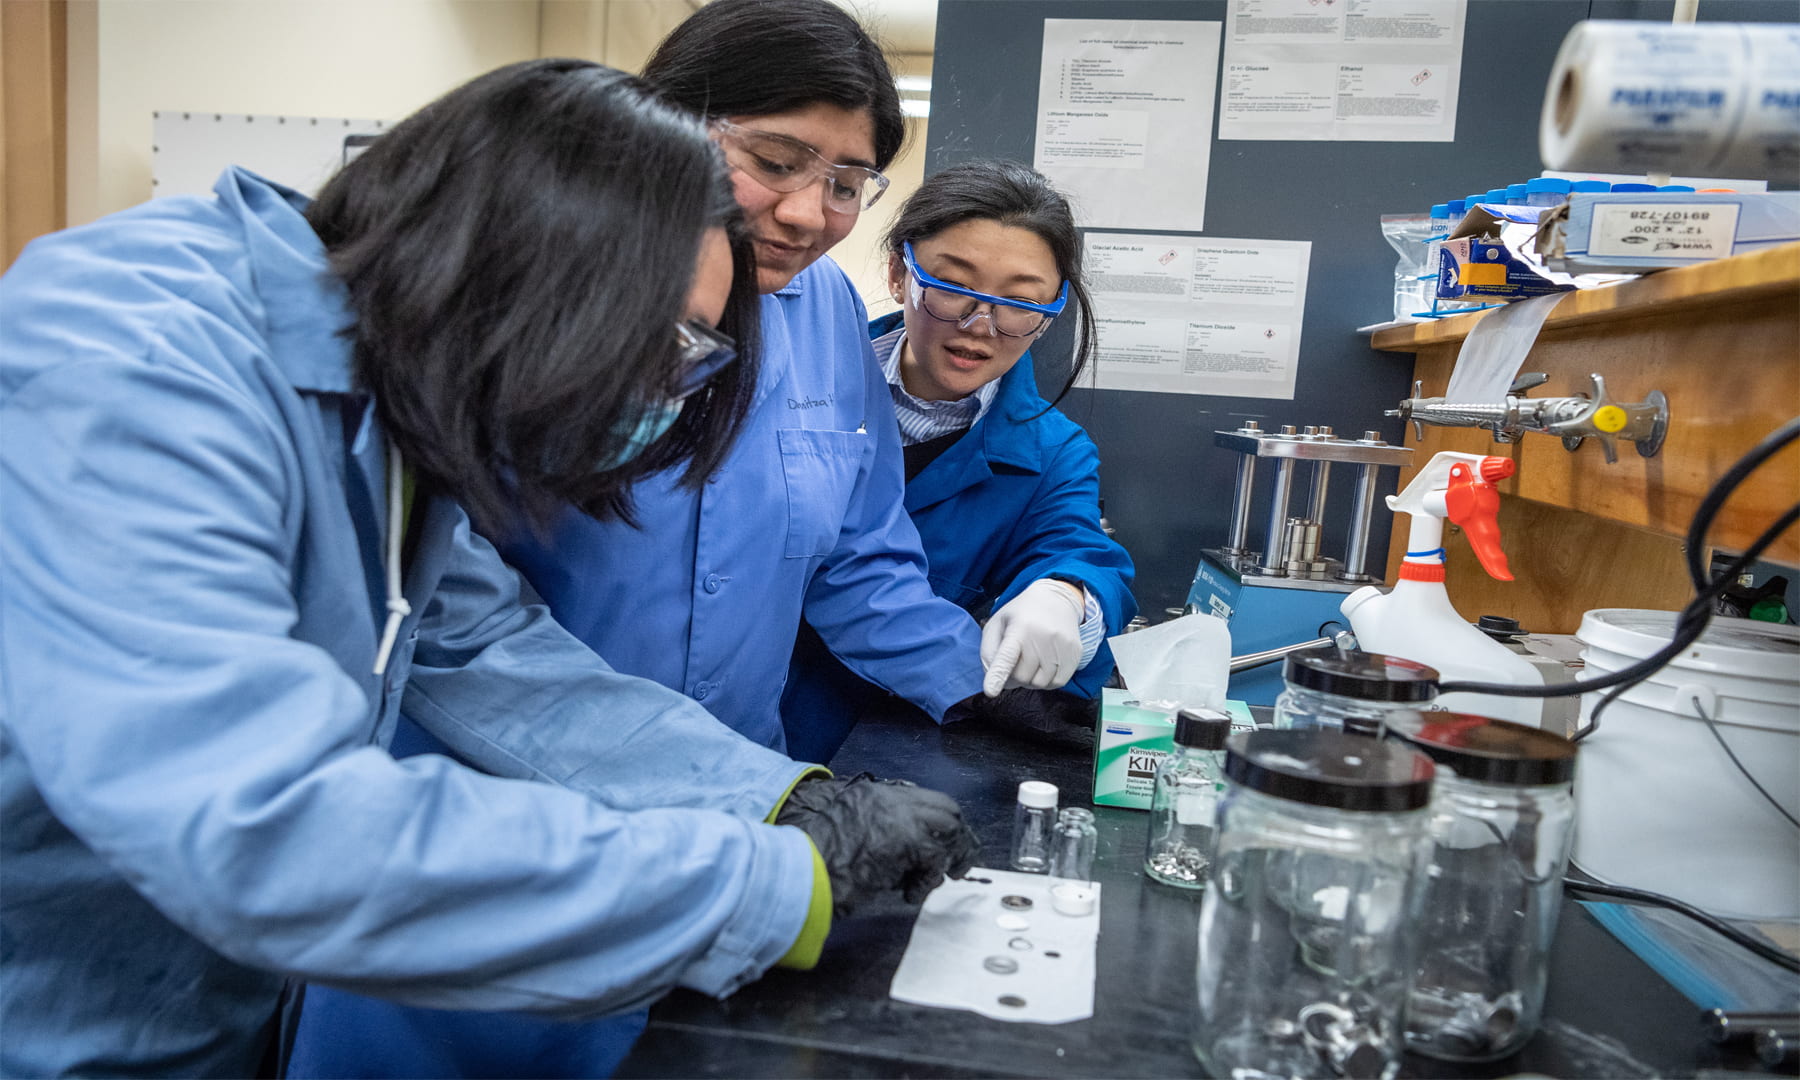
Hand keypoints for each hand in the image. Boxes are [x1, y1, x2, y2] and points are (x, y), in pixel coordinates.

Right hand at [775, 773, 981, 917]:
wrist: (801, 865)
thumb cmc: (811, 855)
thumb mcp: (844, 832)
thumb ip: (873, 832)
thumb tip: (903, 859)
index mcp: (873, 794)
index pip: (923, 797)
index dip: (937, 823)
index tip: (941, 844)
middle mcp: (890, 799)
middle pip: (946, 806)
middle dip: (957, 836)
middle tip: (956, 863)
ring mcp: (899, 817)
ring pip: (950, 825)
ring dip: (952, 854)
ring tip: (942, 877)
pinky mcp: (906, 842)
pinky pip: (936, 858)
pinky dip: (928, 880)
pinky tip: (911, 894)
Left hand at [981, 578, 1083, 696]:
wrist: (1058, 600)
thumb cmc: (1022, 615)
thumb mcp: (997, 624)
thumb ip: (989, 651)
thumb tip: (993, 678)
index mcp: (1019, 628)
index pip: (1007, 656)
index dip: (998, 674)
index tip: (991, 691)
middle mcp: (1042, 637)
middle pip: (1022, 677)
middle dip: (1014, 677)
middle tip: (1015, 663)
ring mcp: (1061, 646)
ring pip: (1040, 684)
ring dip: (1031, 680)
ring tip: (1030, 662)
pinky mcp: (1074, 653)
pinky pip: (1057, 683)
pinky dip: (1047, 681)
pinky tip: (1044, 667)